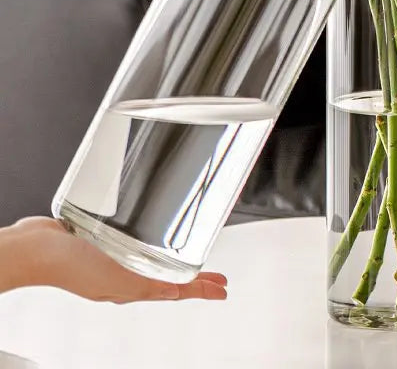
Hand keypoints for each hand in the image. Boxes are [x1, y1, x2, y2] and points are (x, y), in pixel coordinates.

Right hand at [6, 218, 227, 302]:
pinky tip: (154, 240)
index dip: (200, 290)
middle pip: (169, 279)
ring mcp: (114, 261)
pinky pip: (135, 248)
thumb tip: (176, 292)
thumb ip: (145, 285)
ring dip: (175, 263)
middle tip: (218, 278)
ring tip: (193, 262)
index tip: (221, 290)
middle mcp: (124, 276)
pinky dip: (150, 247)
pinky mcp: (105, 243)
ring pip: (154, 264)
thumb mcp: (115, 278)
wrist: (38, 248)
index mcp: (129, 287)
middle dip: (195, 279)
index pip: (175, 291)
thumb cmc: (71, 265)